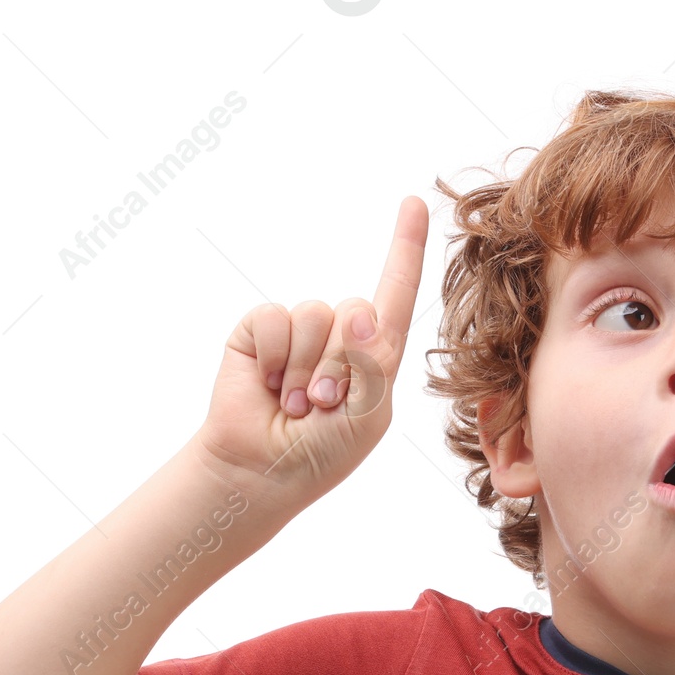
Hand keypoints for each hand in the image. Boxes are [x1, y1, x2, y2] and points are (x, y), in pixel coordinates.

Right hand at [195, 195, 427, 508]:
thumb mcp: (366, 414)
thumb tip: (362, 310)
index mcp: (376, 354)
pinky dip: (274, 358)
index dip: (405, 248)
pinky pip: (275, 319)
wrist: (263, 471)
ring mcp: (300, 332)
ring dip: (306, 369)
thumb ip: (372, 363)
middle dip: (342, 363)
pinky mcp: (259, 331)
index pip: (396, 294)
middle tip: (324, 405)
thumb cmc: (322, 451)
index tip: (415, 204)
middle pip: (356, 309)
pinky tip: (268, 386)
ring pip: (316, 315)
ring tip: (297, 403)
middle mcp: (340, 335)